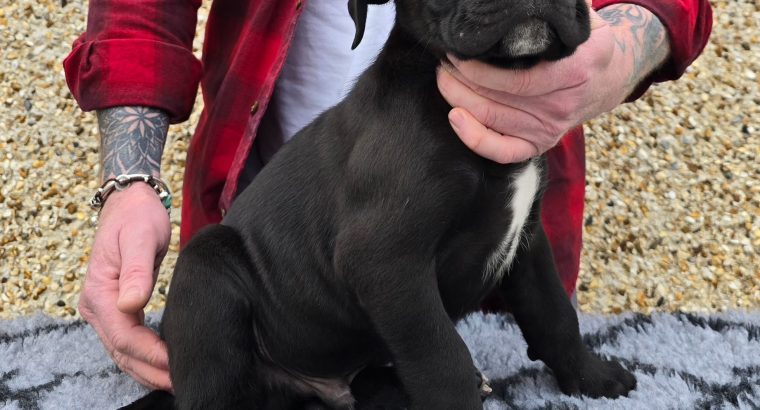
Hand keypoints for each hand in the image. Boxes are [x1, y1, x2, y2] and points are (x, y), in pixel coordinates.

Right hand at [78, 182, 171, 389]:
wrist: (130, 204)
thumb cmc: (137, 218)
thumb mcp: (140, 237)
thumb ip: (136, 271)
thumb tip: (130, 304)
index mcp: (99, 292)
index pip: (124, 336)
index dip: (149, 354)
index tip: (175, 364)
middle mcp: (96, 306)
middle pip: (122, 351)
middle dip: (150, 370)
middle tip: (181, 382)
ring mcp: (104, 310)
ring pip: (123, 352)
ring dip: (147, 370)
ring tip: (175, 381)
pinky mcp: (116, 309)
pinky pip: (127, 342)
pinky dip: (143, 358)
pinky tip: (163, 365)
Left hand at [437, 3, 666, 163]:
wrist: (608, 77)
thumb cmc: (585, 44)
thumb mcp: (580, 20)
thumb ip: (554, 11)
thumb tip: (513, 6)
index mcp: (574, 71)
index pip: (516, 78)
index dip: (479, 69)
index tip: (457, 51)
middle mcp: (561, 105)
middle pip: (497, 99)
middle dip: (461, 80)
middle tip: (444, 62)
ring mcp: (550, 128)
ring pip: (492, 120)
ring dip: (458, 99)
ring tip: (444, 79)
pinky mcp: (540, 143)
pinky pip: (504, 151)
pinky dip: (475, 139)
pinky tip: (456, 118)